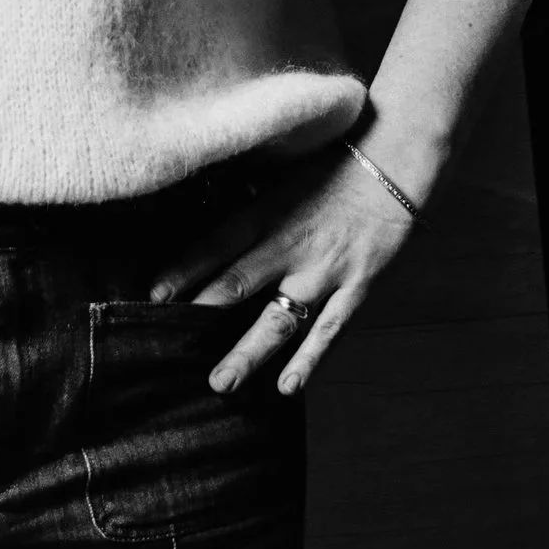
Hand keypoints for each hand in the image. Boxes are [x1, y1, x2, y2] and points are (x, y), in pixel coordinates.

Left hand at [149, 139, 428, 398]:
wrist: (395, 160)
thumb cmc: (331, 161)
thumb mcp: (279, 172)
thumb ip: (245, 199)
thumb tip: (203, 206)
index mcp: (266, 211)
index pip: (214, 244)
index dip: (182, 270)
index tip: (153, 296)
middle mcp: (290, 245)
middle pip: (237, 284)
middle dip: (202, 316)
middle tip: (168, 346)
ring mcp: (324, 271)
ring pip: (279, 318)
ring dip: (248, 352)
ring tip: (221, 383)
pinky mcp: (357, 287)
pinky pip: (330, 330)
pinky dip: (309, 360)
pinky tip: (287, 388)